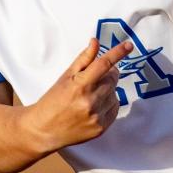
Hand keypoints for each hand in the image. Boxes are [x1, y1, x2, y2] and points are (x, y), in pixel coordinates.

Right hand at [24, 37, 132, 152]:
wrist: (43, 130)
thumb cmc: (52, 100)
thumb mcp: (65, 77)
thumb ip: (83, 59)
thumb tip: (95, 42)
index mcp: (79, 85)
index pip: (103, 64)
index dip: (117, 53)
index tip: (128, 45)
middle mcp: (89, 101)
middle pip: (112, 79)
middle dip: (107, 75)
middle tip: (93, 79)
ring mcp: (96, 116)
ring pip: (115, 94)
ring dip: (107, 91)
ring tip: (89, 97)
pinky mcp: (101, 128)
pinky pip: (115, 109)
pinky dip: (108, 104)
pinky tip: (94, 107)